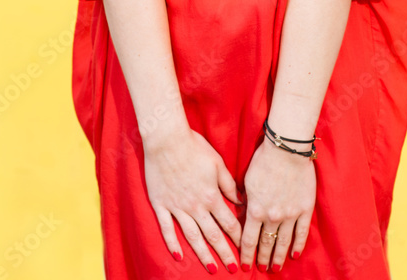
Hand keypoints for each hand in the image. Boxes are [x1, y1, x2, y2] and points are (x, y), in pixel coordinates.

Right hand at [143, 126, 242, 272]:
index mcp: (211, 195)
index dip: (238, 237)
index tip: (245, 248)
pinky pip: (167, 229)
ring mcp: (177, 207)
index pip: (228, 222)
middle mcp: (195, 206)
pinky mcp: (161, 204)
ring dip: (203, 254)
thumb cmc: (194, 146)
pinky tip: (178, 257)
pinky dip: (172, 244)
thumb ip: (229, 184)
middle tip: (233, 269)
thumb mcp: (217, 163)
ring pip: (192, 236)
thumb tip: (241, 201)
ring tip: (211, 268)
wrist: (166, 139)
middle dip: (224, 253)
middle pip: (212, 234)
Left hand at [240, 136, 315, 271]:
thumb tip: (243, 212)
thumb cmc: (264, 160)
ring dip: (278, 257)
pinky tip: (295, 254)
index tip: (245, 266)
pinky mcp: (305, 209)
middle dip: (262, 258)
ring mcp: (290, 215)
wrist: (287, 149)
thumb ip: (246, 200)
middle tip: (260, 268)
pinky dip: (298, 245)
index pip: (248, 240)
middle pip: (266, 243)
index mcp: (255, 210)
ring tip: (275, 268)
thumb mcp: (247, 180)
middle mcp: (272, 216)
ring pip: (283, 242)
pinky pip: (302, 233)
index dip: (246, 255)